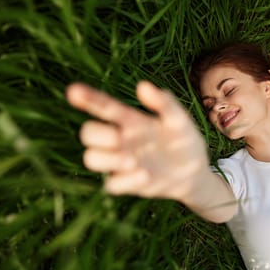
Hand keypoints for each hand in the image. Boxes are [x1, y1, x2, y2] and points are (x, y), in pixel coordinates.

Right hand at [66, 81, 208, 200]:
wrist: (196, 172)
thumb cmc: (184, 141)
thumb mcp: (179, 119)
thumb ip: (164, 103)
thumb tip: (142, 86)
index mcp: (130, 120)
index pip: (103, 107)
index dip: (87, 98)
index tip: (73, 91)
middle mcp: (121, 140)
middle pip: (88, 133)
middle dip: (96, 134)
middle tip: (119, 137)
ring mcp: (121, 162)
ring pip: (91, 158)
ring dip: (106, 159)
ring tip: (132, 160)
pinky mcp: (127, 183)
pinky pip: (110, 184)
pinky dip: (123, 180)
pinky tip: (145, 175)